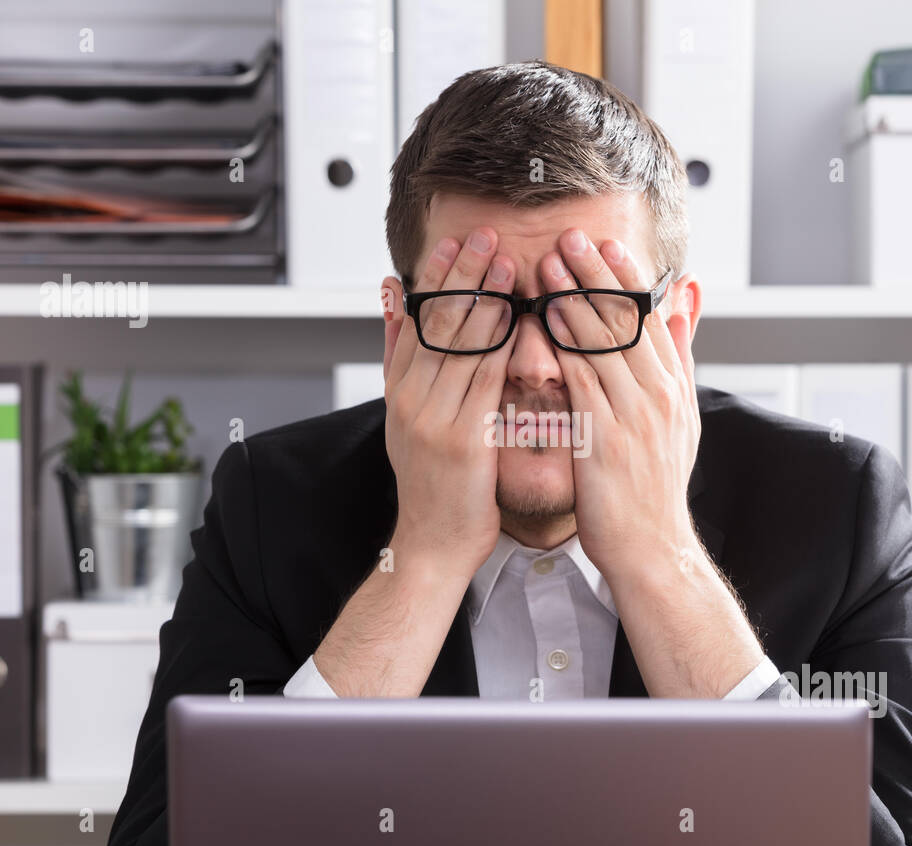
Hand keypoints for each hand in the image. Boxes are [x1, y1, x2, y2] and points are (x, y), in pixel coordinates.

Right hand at [383, 228, 515, 578]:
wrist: (433, 543)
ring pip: (460, 346)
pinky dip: (501, 346)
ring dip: (485, 299)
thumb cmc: (433, 484)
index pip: (415, 321)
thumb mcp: (404, 418)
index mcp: (399, 391)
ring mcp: (434, 419)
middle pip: (435, 324)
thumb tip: (393, 303)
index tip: (454, 242)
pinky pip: (484, 382)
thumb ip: (400, 359)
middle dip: (461, 275)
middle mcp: (411, 399)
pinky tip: (518, 319)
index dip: (435, 278)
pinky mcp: (462, 440)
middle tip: (484, 237)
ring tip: (504, 263)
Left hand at [541, 228, 701, 585]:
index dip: (626, 277)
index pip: (650, 318)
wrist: (651, 545)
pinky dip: (563, 344)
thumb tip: (685, 305)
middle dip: (595, 275)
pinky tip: (544, 319)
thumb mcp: (681, 418)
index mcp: (674, 387)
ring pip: (602, 344)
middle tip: (569, 238)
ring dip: (573, 299)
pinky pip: (581, 380)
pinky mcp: (605, 438)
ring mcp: (634, 416)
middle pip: (626, 321)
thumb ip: (679, 359)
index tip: (605, 244)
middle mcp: (659, 395)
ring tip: (549, 264)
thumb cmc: (654, 486)